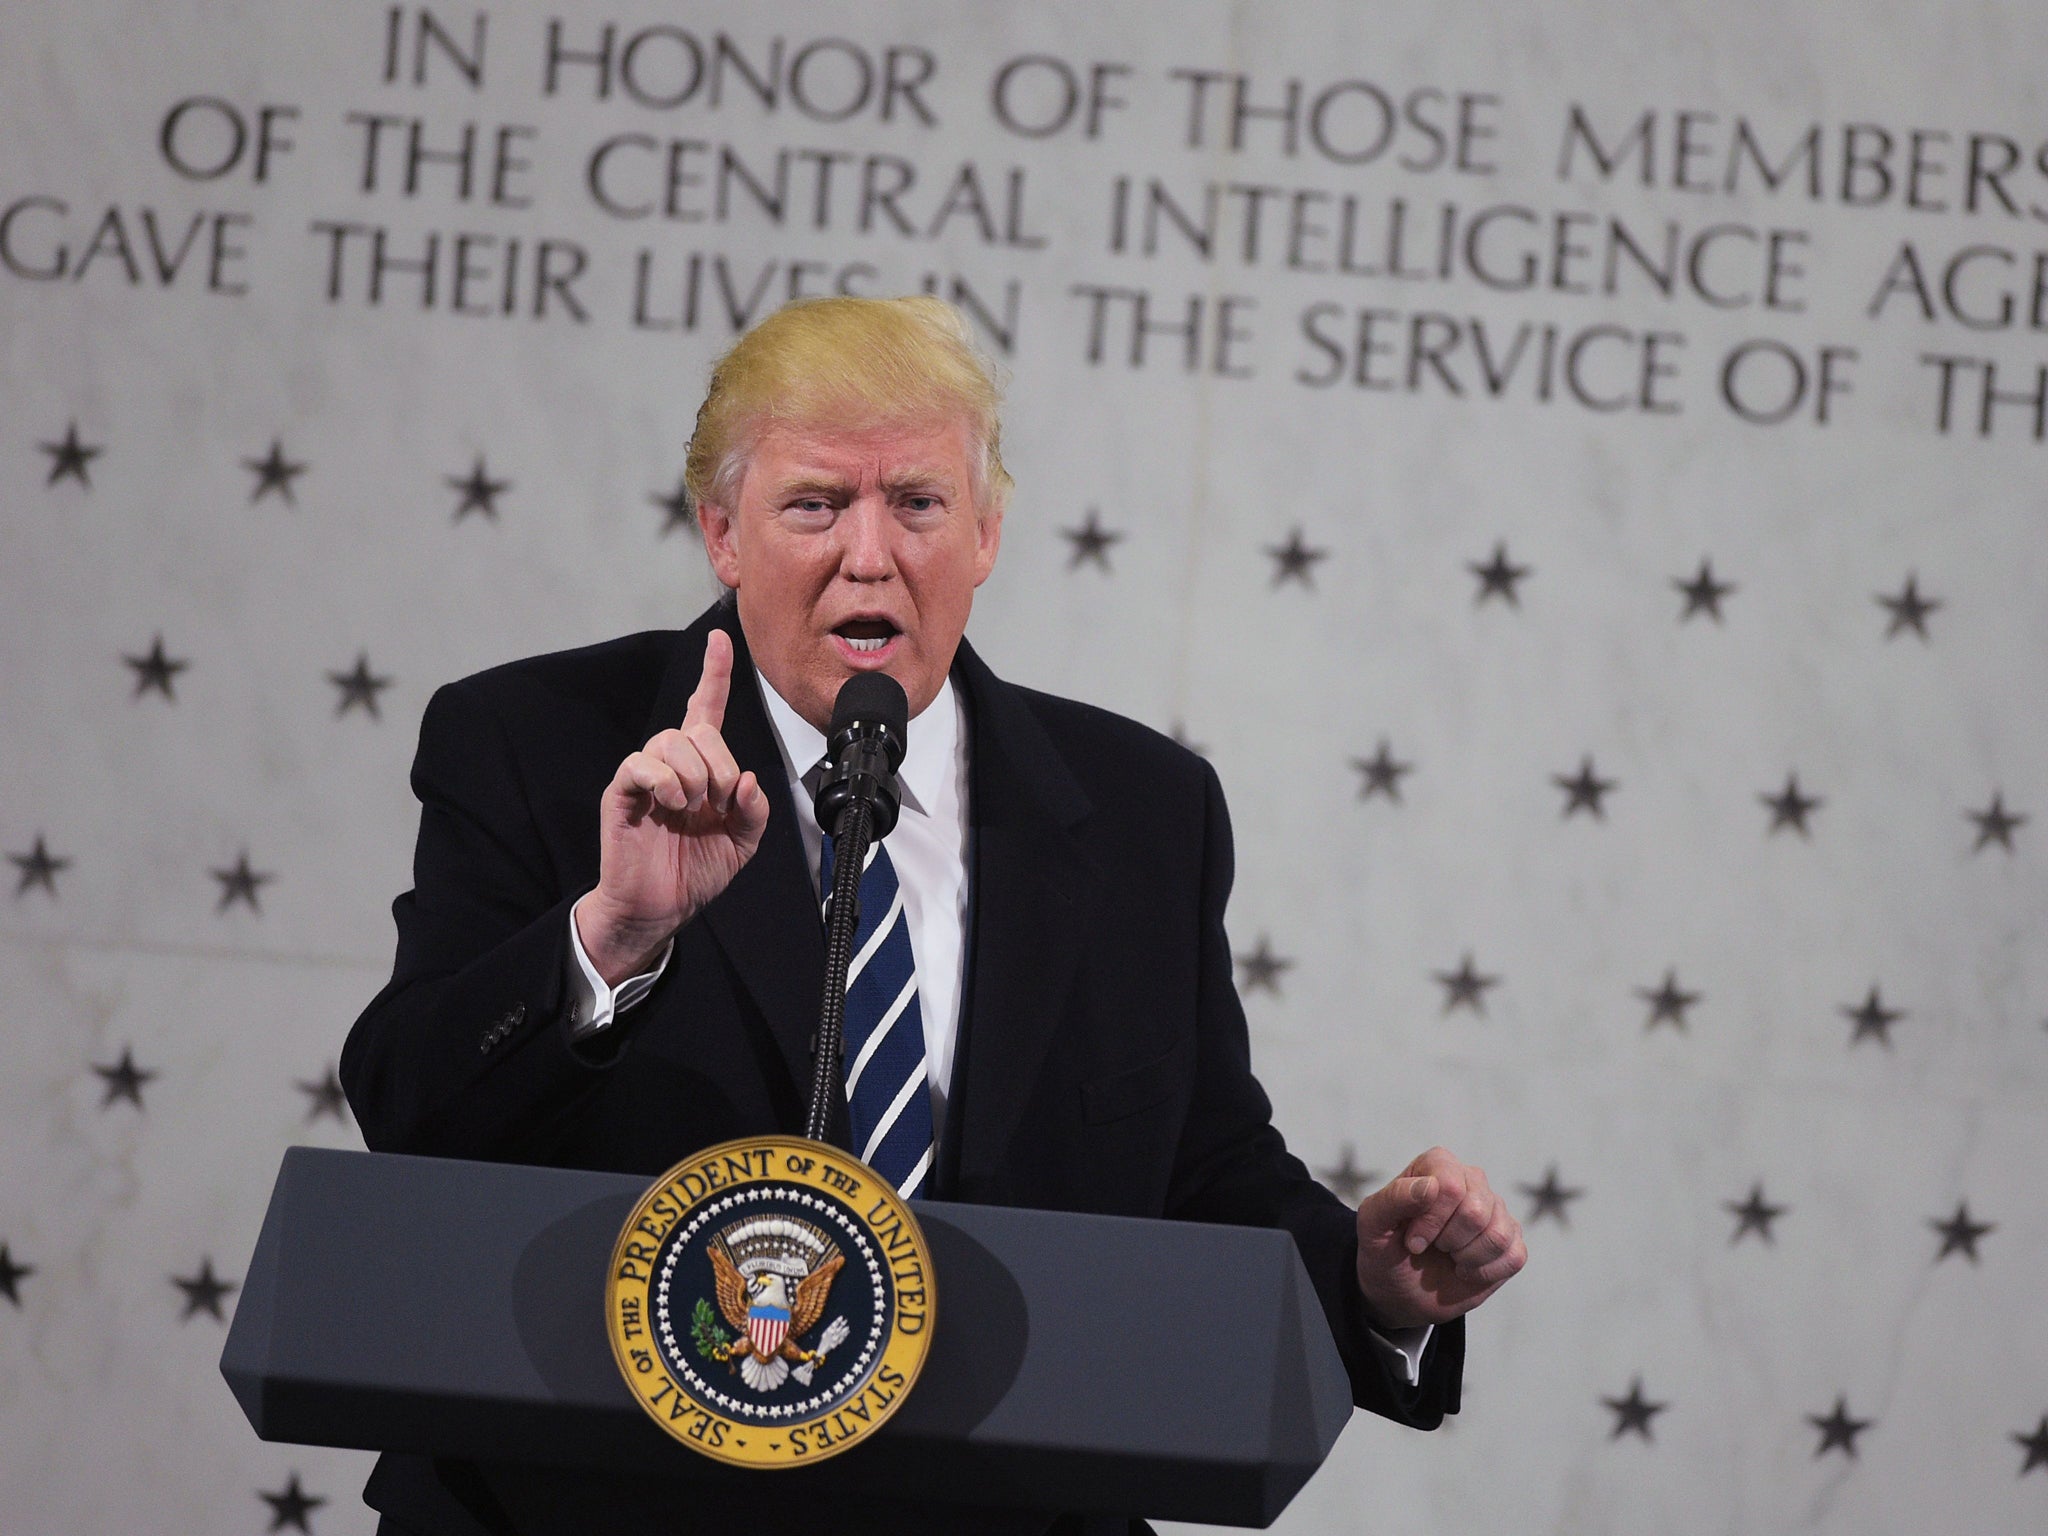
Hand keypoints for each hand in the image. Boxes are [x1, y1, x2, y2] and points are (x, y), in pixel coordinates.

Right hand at [575, 630, 770, 983]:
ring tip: (694, 807)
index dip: (714, 673)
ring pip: (669, 741)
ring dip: (694, 774)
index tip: (721, 638)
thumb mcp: (741, 843)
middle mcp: (671, 764)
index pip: (706, 708)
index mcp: (701, 768)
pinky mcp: (621, 793)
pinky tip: (672, 803)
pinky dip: (663, 780)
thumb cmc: (694, 871)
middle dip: (720, 761)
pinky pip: (640, 765)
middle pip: (696, 728)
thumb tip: (749, 781)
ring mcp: (644, 776)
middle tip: (720, 800)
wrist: (660, 909)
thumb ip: (755, 812)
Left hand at [1353, 1146, 1525, 1329]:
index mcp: (1438, 1165)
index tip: (1413, 1240)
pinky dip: (1485, 1272)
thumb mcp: (1372, 1225)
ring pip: (1498, 1235)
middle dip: (1448, 1241)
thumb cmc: (1384, 1249)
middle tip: (1432, 1247)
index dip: (1431, 1221)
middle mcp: (1472, 1180)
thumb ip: (1393, 1199)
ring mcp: (1495, 1210)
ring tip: (1450, 1256)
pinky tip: (1466, 1269)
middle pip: (1476, 1212)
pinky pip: (1514, 1256)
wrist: (1399, 1289)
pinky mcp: (1511, 1240)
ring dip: (1467, 1258)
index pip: (1450, 1187)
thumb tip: (1432, 1186)